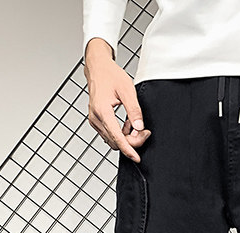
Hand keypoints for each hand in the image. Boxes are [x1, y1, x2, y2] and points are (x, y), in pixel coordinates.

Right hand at [83, 37, 150, 161]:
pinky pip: (109, 134)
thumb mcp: (127, 90)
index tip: (137, 158)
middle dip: (131, 141)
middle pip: (116, 141)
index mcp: (102, 111)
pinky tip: (128, 124)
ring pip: (113, 140)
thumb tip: (140, 127)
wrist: (97, 67)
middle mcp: (96, 118)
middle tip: (144, 131)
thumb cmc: (110, 75)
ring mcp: (94, 120)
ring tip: (136, 125)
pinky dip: (120, 133)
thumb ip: (134, 110)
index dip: (129, 149)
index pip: (117, 138)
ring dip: (126, 137)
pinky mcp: (96, 120)